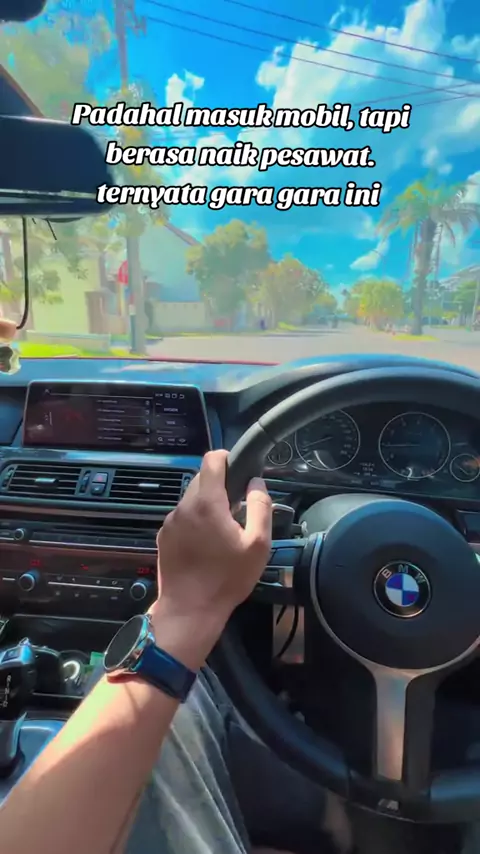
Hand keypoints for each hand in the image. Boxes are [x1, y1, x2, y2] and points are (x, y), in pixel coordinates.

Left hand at [153, 450, 271, 626]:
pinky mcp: (163, 536)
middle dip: (220, 487)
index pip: (211, 460)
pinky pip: (182, 518)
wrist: (189, 610)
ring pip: (191, 500)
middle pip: (201, 479)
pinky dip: (195, 522)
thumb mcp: (257, 544)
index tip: (240, 471)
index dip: (227, 458)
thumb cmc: (227, 579)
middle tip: (237, 510)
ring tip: (222, 532)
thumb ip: (260, 507)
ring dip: (207, 506)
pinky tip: (206, 545)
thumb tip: (256, 483)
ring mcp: (170, 522)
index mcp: (207, 503)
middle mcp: (184, 507)